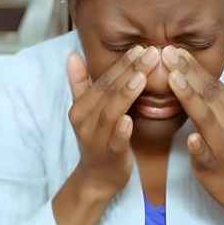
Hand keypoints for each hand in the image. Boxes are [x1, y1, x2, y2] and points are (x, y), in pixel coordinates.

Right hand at [67, 46, 158, 199]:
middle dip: (130, 70)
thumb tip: (72, 55)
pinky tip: (130, 120)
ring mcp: (96, 139)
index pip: (103, 80)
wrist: (97, 178)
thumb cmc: (97, 140)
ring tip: (142, 76)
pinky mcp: (109, 156)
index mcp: (82, 107)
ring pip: (111, 113)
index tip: (142, 47)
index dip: (122, 63)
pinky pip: (115, 142)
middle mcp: (85, 121)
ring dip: (126, 94)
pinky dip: (121, 131)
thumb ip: (80, 84)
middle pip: (109, 91)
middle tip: (151, 52)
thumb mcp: (85, 111)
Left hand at [162, 47, 223, 217]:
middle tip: (166, 53)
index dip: (195, 67)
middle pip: (210, 96)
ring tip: (173, 79)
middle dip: (187, 74)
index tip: (176, 50)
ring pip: (206, 120)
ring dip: (190, 99)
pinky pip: (205, 156)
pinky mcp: (215, 168)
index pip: (215, 85)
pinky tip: (188, 138)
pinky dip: (198, 146)